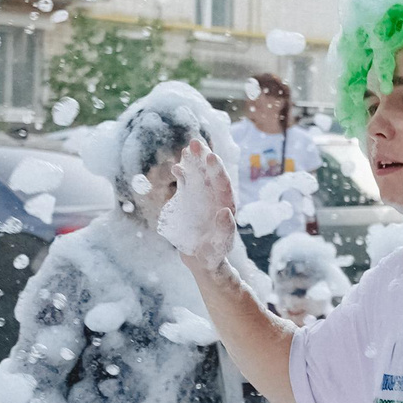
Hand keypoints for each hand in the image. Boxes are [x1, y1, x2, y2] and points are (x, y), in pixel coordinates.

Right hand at [172, 142, 239, 263]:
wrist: (202, 260)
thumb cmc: (213, 256)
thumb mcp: (218, 248)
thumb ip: (223, 232)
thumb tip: (226, 212)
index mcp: (226, 207)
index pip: (223, 185)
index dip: (217, 171)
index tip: (210, 156)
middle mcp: (215, 198)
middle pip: (211, 175)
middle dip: (204, 158)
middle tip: (195, 142)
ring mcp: (203, 198)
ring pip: (199, 176)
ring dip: (194, 161)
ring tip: (187, 148)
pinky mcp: (191, 201)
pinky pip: (188, 184)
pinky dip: (183, 174)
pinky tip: (176, 167)